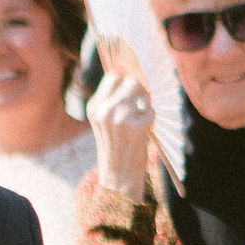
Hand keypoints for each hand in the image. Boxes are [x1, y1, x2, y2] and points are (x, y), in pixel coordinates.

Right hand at [87, 62, 154, 197]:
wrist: (118, 173)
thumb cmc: (115, 144)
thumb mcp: (105, 120)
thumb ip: (113, 98)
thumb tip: (128, 71)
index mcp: (94, 107)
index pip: (113, 76)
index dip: (126, 81)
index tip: (131, 93)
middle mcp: (104, 110)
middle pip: (131, 81)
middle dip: (139, 90)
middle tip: (139, 104)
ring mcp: (119, 118)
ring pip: (142, 92)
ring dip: (145, 103)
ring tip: (140, 117)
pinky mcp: (135, 127)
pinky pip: (150, 110)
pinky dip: (150, 118)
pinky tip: (142, 131)